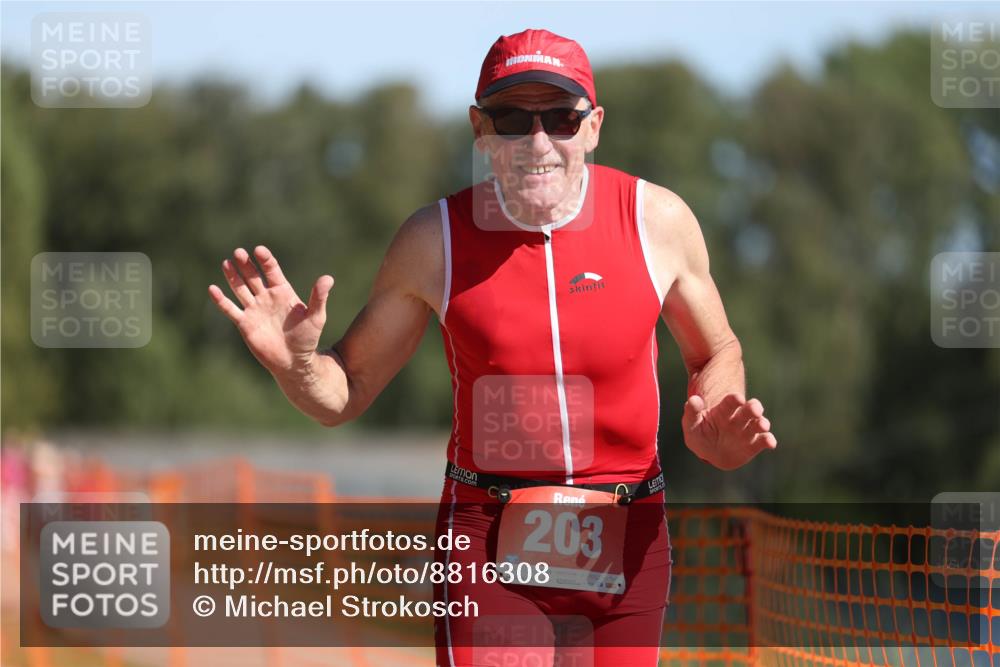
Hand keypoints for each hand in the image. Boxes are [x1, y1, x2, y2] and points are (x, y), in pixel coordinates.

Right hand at [208, 246, 333, 374]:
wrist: (294, 360)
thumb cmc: (307, 338)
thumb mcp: (316, 316)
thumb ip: (319, 298)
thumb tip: (328, 278)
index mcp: (282, 291)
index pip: (272, 270)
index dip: (265, 260)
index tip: (259, 250)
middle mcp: (266, 297)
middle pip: (253, 276)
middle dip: (246, 264)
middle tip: (239, 252)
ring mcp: (254, 309)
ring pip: (240, 288)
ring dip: (233, 276)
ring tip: (226, 263)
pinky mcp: (245, 323)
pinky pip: (230, 309)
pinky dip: (221, 300)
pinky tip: (213, 289)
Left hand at [682, 393, 776, 469]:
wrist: (709, 449)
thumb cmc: (700, 432)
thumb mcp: (691, 422)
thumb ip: (692, 412)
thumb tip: (693, 400)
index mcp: (724, 410)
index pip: (731, 402)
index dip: (734, 400)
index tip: (737, 398)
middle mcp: (739, 418)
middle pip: (749, 410)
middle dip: (753, 408)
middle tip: (755, 409)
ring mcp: (747, 430)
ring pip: (758, 424)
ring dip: (762, 423)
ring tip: (762, 425)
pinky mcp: (754, 444)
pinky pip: (763, 441)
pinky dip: (768, 441)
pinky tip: (770, 442)